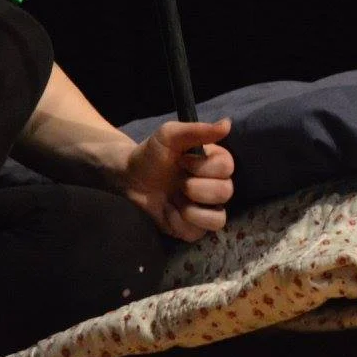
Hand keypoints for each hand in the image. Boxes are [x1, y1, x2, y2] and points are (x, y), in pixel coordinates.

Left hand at [121, 118, 233, 241]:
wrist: (129, 176)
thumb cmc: (152, 152)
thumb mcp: (170, 134)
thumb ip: (198, 130)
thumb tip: (227, 124)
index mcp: (215, 162)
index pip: (227, 167)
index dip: (203, 166)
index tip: (182, 160)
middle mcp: (216, 185)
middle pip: (226, 192)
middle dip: (197, 187)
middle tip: (178, 181)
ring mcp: (205, 208)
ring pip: (218, 219)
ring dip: (193, 209)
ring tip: (176, 199)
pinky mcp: (192, 228)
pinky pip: (197, 233)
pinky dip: (180, 223)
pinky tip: (169, 210)